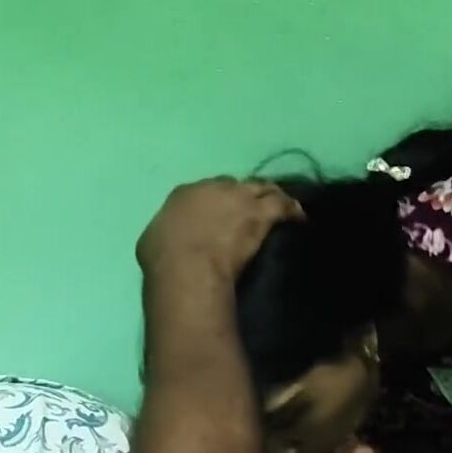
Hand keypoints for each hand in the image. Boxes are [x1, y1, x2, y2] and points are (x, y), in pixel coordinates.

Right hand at [137, 177, 303, 282]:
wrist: (187, 267)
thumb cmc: (163, 259)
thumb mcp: (152, 242)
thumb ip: (166, 233)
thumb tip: (170, 239)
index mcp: (185, 193)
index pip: (206, 190)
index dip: (216, 200)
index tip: (221, 212)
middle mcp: (214, 188)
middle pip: (237, 185)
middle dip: (244, 195)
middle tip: (251, 210)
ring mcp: (240, 198)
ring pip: (263, 189)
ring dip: (271, 196)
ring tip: (280, 208)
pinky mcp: (261, 214)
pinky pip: (283, 205)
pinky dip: (292, 210)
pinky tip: (299, 219)